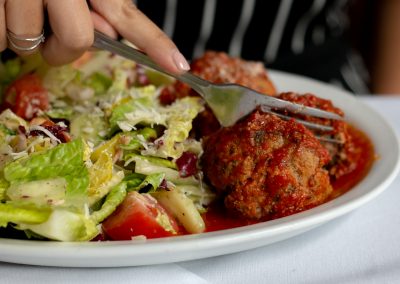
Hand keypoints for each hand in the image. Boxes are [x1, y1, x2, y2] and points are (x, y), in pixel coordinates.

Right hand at [0, 0, 189, 73]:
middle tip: (48, 35)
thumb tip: (106, 32)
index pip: (127, 16)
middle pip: (77, 39)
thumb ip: (94, 9)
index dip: (155, 44)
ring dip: (24, 38)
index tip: (179, 66)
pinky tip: (0, 11)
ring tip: (15, 10)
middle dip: (61, 50)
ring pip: (30, 41)